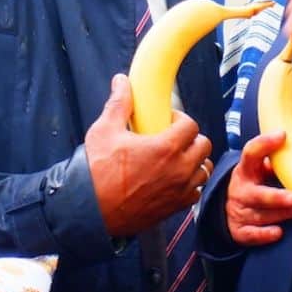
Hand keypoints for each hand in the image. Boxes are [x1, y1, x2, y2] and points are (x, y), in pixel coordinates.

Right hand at [86, 74, 212, 236]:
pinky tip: (173, 180)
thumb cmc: (96, 172)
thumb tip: (121, 81)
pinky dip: (190, 184)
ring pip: (203, 169)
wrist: (88, 210)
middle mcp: (179, 170)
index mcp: (166, 148)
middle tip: (173, 138)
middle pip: (203, 146)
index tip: (168, 121)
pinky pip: (195, 192)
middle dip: (191, 139)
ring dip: (194, 162)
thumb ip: (119, 103)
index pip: (192, 125)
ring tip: (175, 159)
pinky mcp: (175, 207)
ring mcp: (179, 190)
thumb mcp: (105, 131)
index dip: (181, 120)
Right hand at [226, 131, 291, 244]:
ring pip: (260, 215)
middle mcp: (240, 190)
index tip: (283, 135)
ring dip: (281, 214)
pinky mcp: (239, 230)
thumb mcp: (259, 168)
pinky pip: (251, 235)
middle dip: (277, 197)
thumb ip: (277, 161)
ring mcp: (238, 211)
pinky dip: (264, 235)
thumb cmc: (255, 182)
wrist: (230, 207)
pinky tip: (278, 232)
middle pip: (257, 194)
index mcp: (246, 170)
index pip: (251, 153)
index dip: (265, 144)